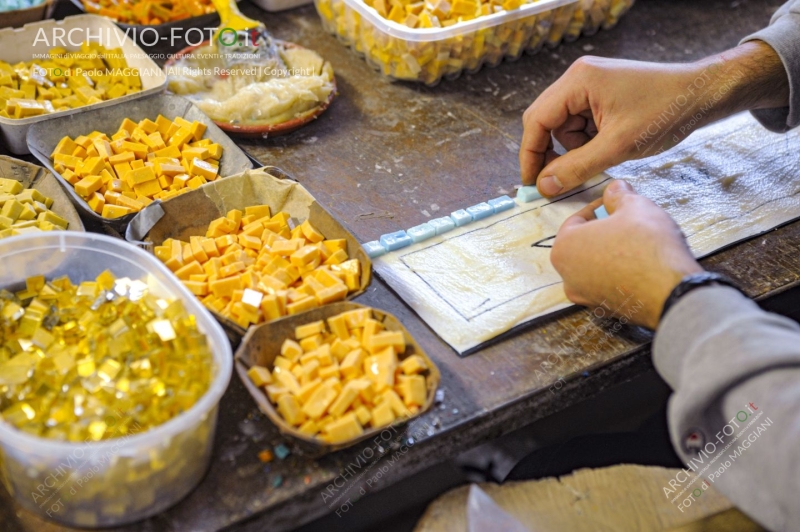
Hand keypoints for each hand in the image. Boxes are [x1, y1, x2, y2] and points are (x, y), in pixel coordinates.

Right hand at [520, 41, 788, 196]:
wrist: (703, 94)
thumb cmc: (665, 111)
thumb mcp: (618, 146)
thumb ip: (577, 167)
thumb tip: (545, 186)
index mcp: (578, 81)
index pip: (537, 120)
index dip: (530, 155)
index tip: (533, 184)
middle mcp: (579, 78)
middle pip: (546, 122)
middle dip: (551, 153)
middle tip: (556, 182)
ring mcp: (590, 86)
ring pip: (564, 127)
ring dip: (573, 149)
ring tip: (600, 158)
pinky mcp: (602, 96)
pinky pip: (581, 124)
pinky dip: (588, 143)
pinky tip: (608, 149)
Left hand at [550, 180, 702, 328]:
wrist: (671, 292)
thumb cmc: (646, 245)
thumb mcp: (634, 206)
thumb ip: (619, 195)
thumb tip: (615, 188)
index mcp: (563, 248)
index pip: (576, 220)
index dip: (598, 208)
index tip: (616, 203)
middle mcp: (567, 276)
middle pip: (584, 244)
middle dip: (604, 231)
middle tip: (628, 222)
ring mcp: (585, 297)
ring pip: (596, 266)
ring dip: (612, 253)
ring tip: (638, 243)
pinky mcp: (606, 310)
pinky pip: (609, 284)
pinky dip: (621, 274)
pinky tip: (641, 266)